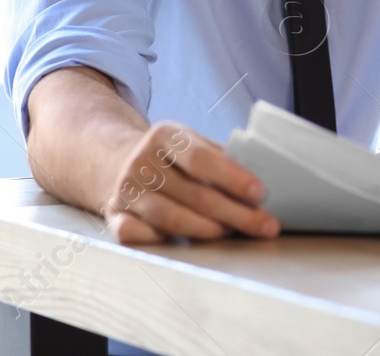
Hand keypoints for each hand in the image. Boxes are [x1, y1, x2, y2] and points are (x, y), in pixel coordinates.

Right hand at [101, 121, 279, 243]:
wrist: (117, 161)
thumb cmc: (171, 158)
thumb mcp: (192, 143)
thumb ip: (221, 158)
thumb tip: (264, 180)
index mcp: (165, 135)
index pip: (202, 159)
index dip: (233, 177)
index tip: (260, 193)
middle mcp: (141, 161)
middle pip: (194, 194)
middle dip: (236, 214)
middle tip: (265, 225)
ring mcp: (125, 191)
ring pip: (172, 219)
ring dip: (209, 231)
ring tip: (234, 234)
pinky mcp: (114, 217)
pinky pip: (139, 237)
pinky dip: (166, 242)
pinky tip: (189, 244)